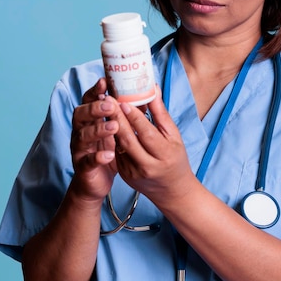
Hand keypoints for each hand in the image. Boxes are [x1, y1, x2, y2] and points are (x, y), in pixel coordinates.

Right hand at [70, 78, 119, 204]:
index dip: (94, 91)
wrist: (96, 182)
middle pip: (80, 115)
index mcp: (89, 120)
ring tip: (114, 126)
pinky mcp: (82, 168)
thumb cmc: (107, 151)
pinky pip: (87, 161)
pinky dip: (96, 157)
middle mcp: (80, 132)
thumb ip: (122, 114)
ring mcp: (79, 150)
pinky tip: (108, 154)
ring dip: (98, 130)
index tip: (104, 82)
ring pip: (82, 136)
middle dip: (95, 108)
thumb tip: (140, 94)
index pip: (87, 101)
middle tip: (110, 104)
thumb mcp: (115, 131)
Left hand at [111, 86, 195, 209]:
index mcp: (164, 155)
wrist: (172, 190)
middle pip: (128, 139)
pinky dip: (114, 137)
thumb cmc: (176, 159)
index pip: (146, 133)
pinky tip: (109, 122)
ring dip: (111, 125)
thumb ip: (161, 114)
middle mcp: (147, 166)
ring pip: (119, 146)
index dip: (134, 117)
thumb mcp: (174, 136)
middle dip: (116, 117)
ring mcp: (133, 173)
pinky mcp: (125, 175)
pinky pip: (117, 152)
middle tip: (107, 98)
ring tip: (105, 107)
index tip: (123, 101)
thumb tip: (153, 89)